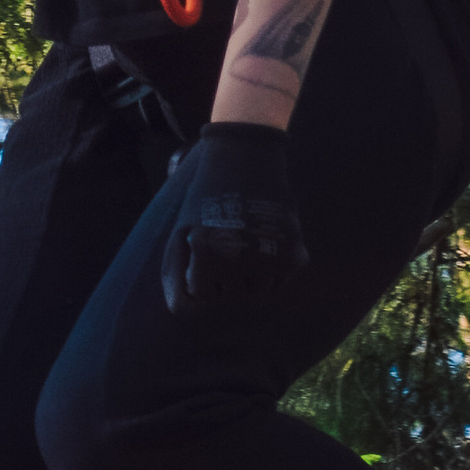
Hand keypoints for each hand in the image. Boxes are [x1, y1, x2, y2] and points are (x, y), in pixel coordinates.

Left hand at [160, 122, 308, 315]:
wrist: (246, 158)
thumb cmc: (207, 199)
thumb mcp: (179, 233)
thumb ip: (174, 276)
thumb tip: (180, 312)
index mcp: (207, 253)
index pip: (200, 298)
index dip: (200, 276)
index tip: (203, 252)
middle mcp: (240, 258)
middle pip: (231, 298)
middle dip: (225, 277)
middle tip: (229, 242)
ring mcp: (271, 258)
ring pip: (259, 293)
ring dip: (252, 276)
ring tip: (248, 242)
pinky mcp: (295, 254)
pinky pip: (283, 281)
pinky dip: (276, 268)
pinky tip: (268, 241)